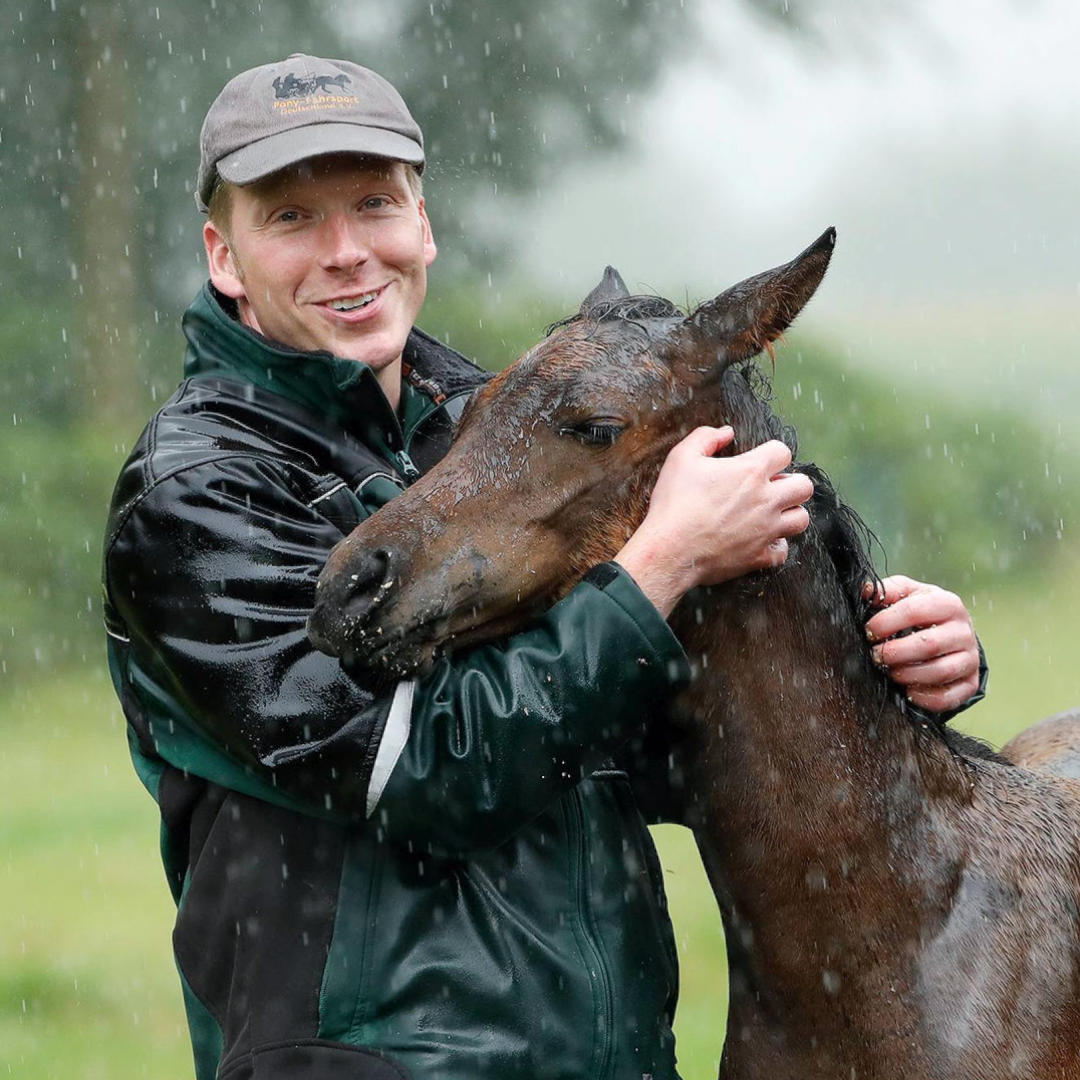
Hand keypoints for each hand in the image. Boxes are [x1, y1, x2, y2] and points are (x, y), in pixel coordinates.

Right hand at [615, 426, 813, 616]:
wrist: (669, 549)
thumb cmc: (674, 503)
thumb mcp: (681, 458)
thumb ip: (705, 438)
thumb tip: (725, 432)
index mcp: (750, 471)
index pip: (783, 452)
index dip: (772, 454)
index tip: (760, 461)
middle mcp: (766, 500)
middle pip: (804, 486)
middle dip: (791, 483)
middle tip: (772, 487)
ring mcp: (766, 530)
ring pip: (801, 519)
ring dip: (789, 513)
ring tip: (771, 513)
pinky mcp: (759, 556)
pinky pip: (782, 551)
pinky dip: (775, 545)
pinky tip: (760, 540)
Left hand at [863, 575, 979, 713]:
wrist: (952, 634)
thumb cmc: (922, 612)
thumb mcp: (907, 594)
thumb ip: (886, 591)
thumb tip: (864, 590)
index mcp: (948, 603)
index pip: (913, 611)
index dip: (885, 623)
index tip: (869, 631)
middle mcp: (964, 630)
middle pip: (927, 645)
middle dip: (894, 653)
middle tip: (876, 655)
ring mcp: (970, 658)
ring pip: (939, 672)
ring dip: (907, 675)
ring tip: (890, 671)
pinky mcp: (970, 682)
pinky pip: (948, 696)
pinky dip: (923, 697)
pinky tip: (907, 690)